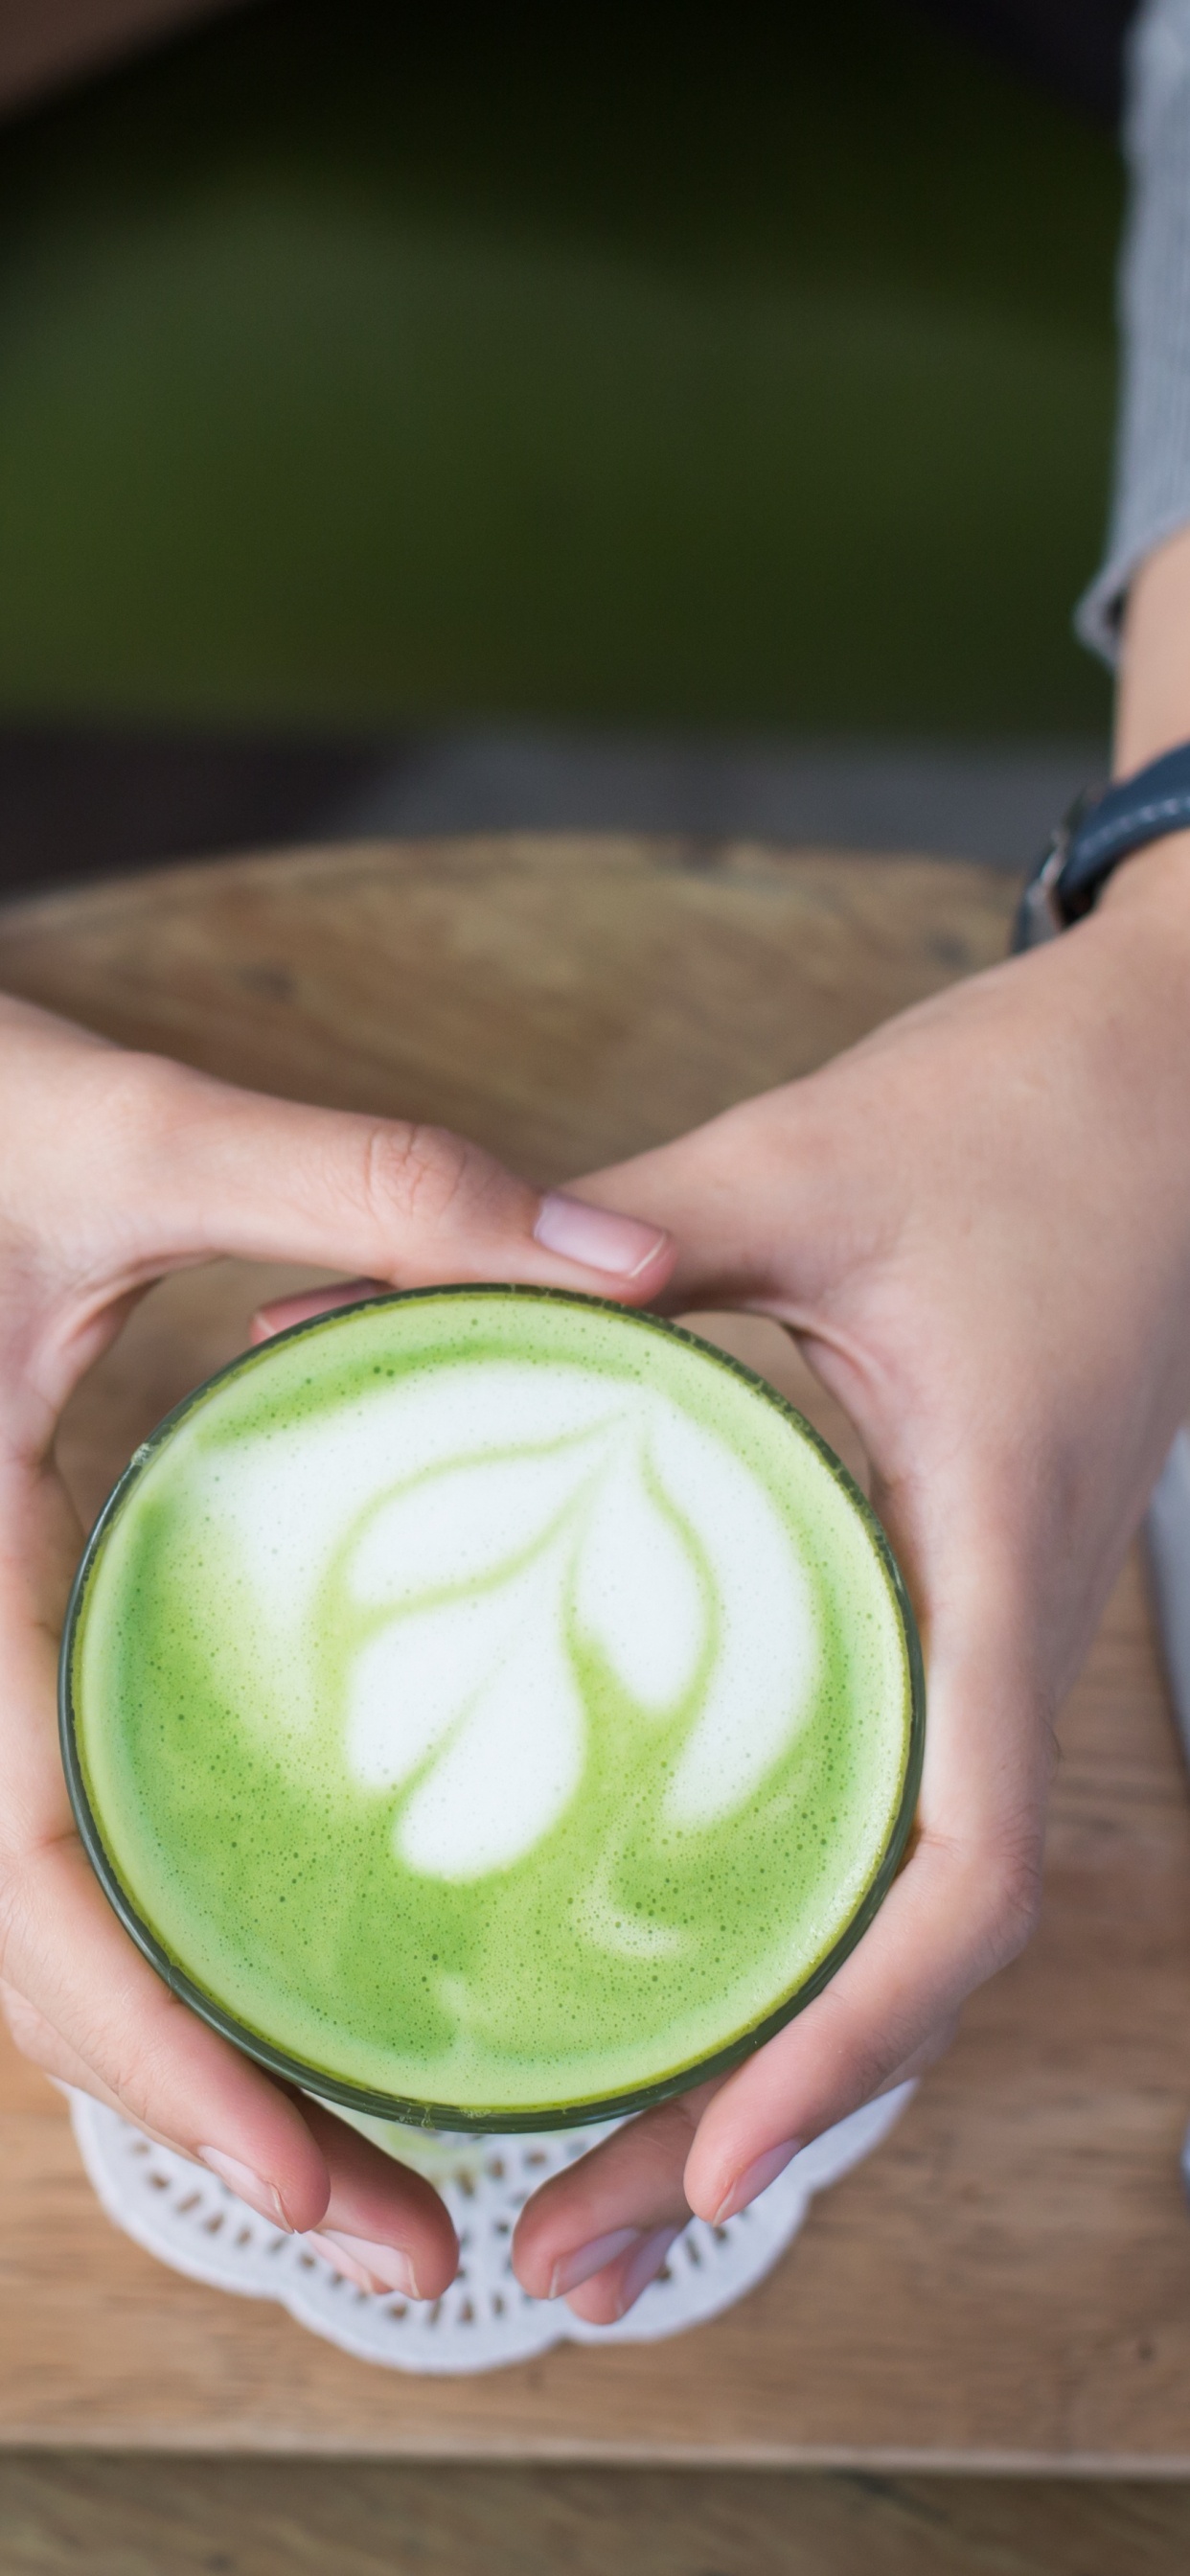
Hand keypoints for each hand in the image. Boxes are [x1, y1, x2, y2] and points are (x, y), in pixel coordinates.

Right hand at [0, 992, 671, 2298]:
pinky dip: (172, 1947)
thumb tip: (625, 1269)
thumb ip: (369, 1188)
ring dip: (193, 2062)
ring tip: (378, 2178)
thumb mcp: (137, 1135)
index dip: (159, 2049)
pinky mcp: (10, 1642)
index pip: (26, 1874)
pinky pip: (71, 1834)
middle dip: (207, 2124)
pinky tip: (300, 1979)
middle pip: (42, 1964)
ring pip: (53, 1922)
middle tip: (411, 2247)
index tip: (315, 2174)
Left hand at [511, 859, 1189, 2320]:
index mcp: (992, 1553)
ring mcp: (995, 1636)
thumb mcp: (802, 1167)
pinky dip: (802, 1934)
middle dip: (765, 2126)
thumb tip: (369, 1312)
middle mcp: (1008, 1635)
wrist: (1168, 1082)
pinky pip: (896, 1816)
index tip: (710, 2164)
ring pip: (910, 1913)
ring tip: (605, 2180)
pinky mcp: (959, 1606)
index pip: (966, 1867)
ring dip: (779, 2060)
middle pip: (923, 1961)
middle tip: (576, 2254)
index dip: (849, 2039)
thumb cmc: (1023, 1119)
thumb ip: (611, 1234)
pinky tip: (679, 1967)